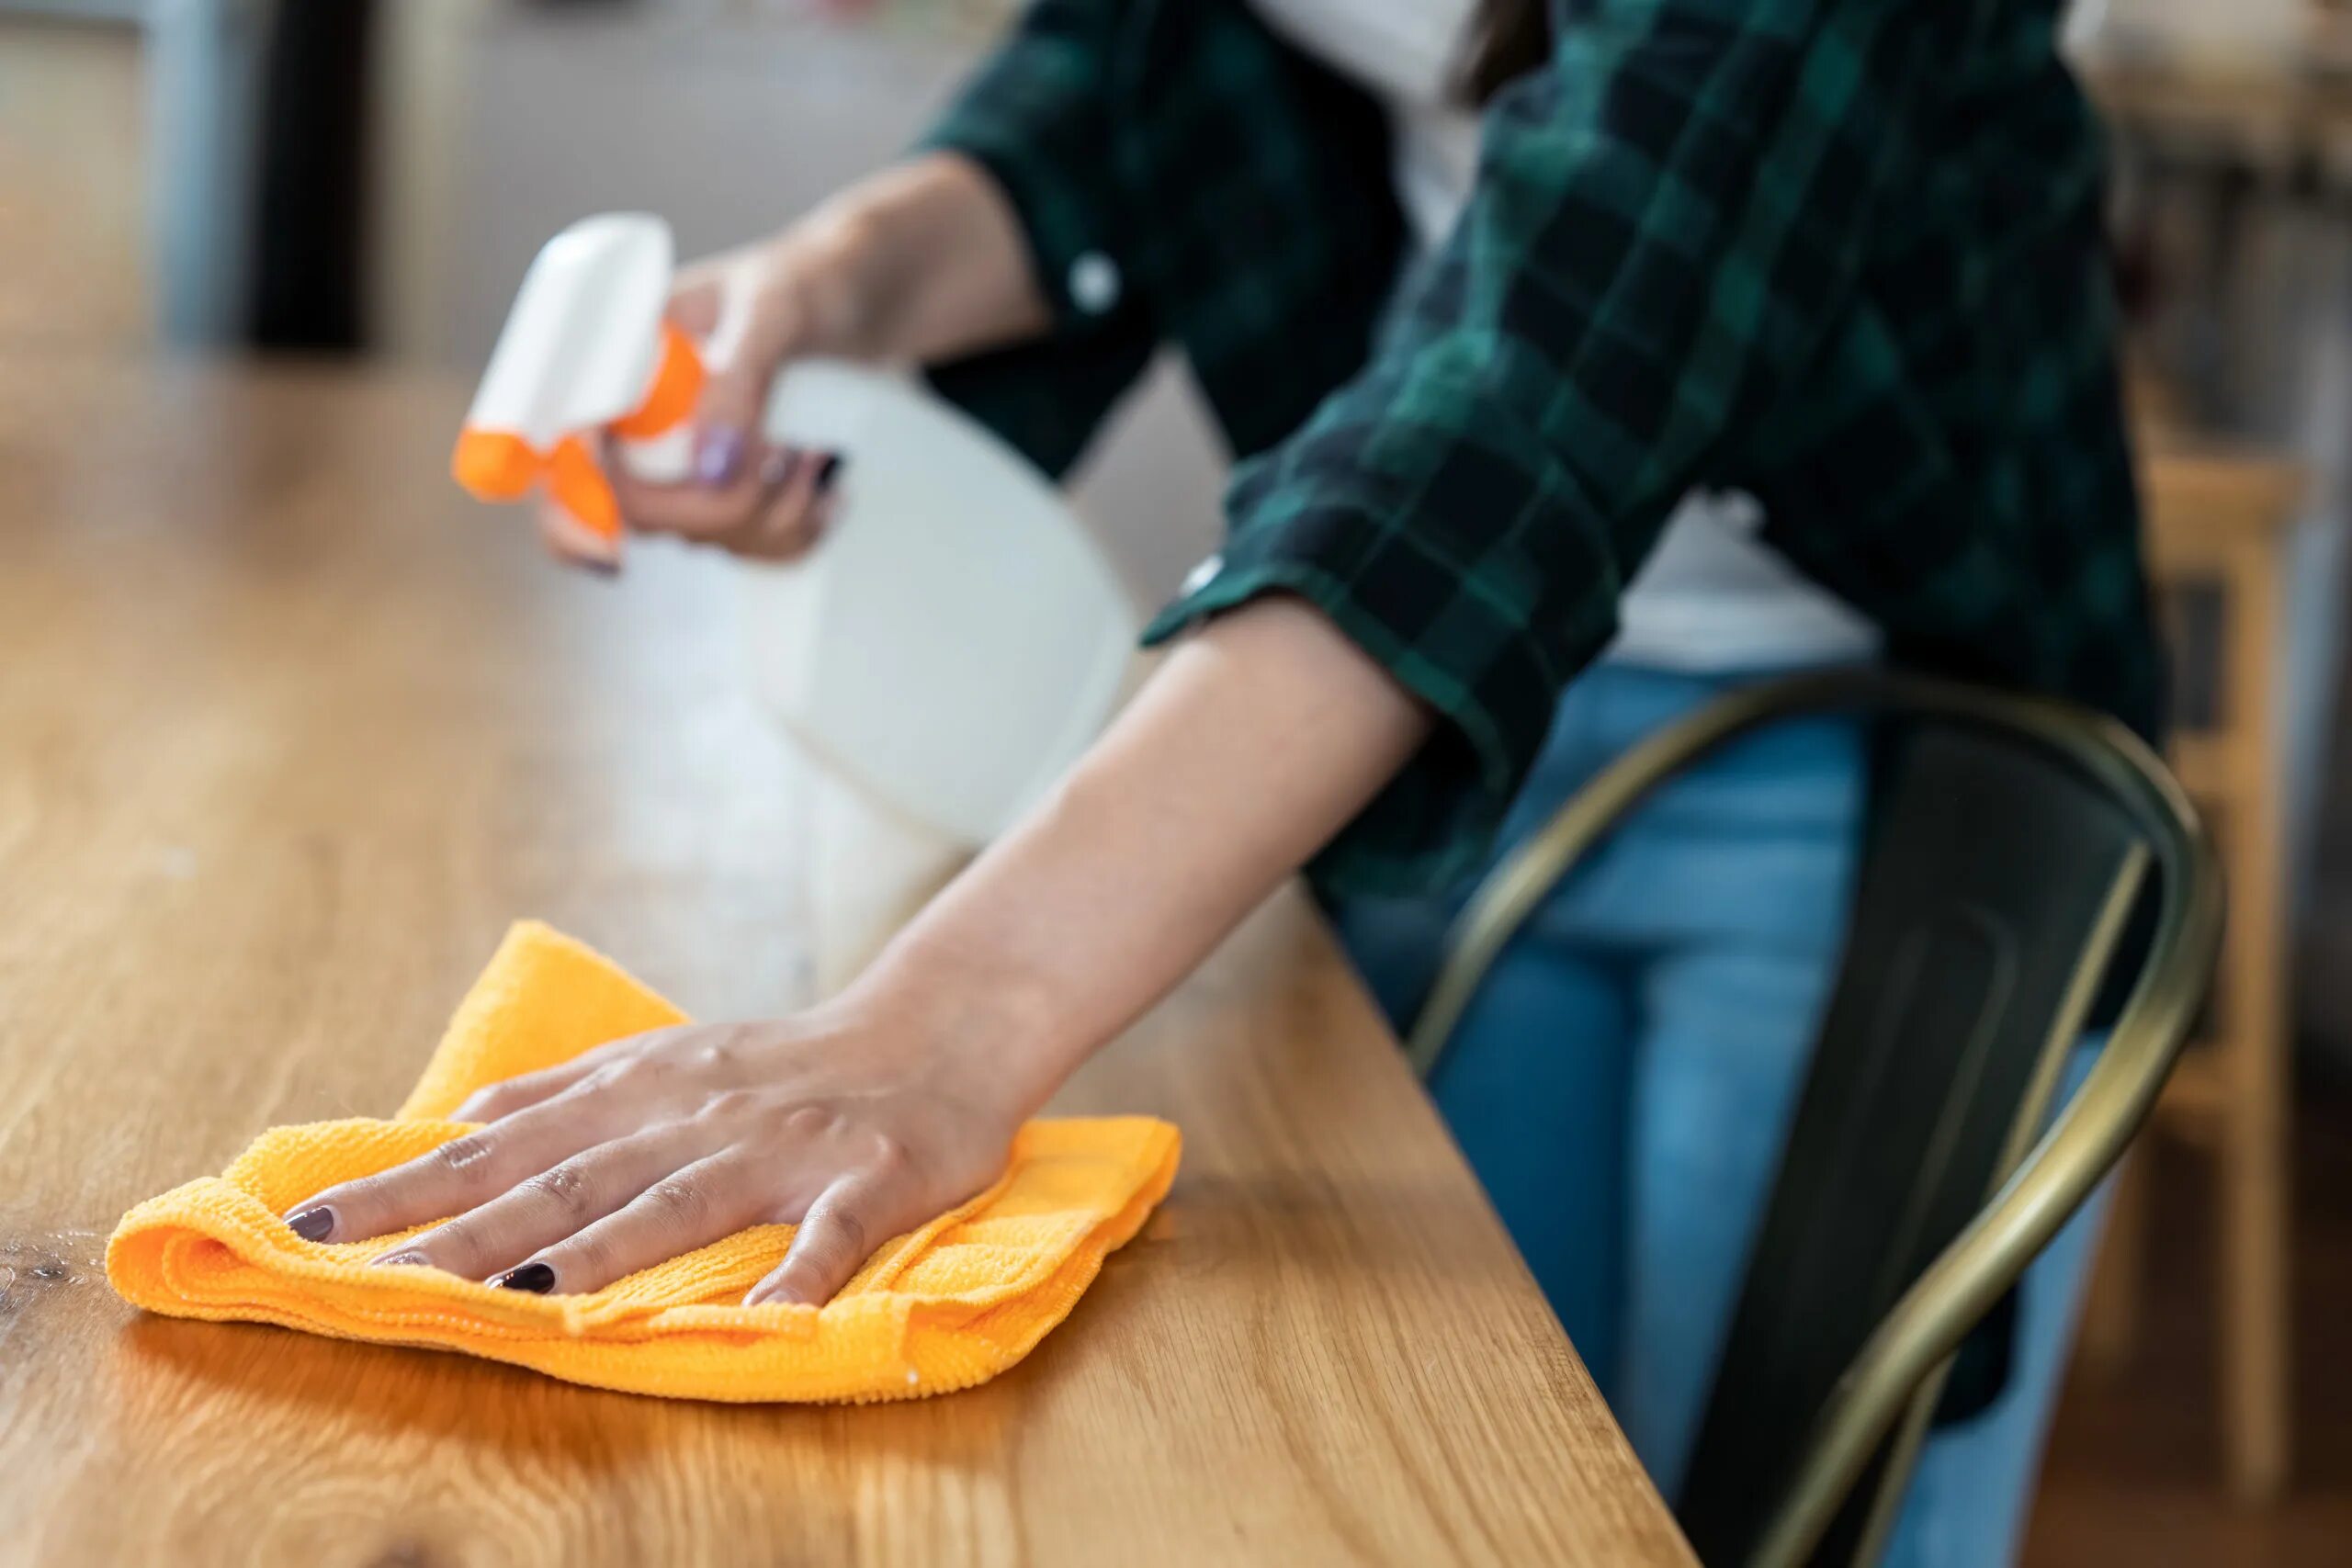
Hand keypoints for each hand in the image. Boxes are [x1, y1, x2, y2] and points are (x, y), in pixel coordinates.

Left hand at [280, 1004, 1026, 1304]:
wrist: (937, 1029)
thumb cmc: (788, 1062)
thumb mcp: (665, 1060)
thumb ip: (564, 1096)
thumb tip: (451, 1128)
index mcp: (644, 1088)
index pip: (507, 1143)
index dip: (414, 1184)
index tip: (314, 1227)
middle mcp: (700, 1113)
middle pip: (574, 1176)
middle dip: (470, 1225)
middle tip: (374, 1270)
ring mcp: (786, 1145)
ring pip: (682, 1198)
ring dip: (605, 1247)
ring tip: (525, 1295)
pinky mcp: (872, 1175)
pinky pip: (835, 1233)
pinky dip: (802, 1273)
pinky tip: (769, 1318)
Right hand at [538, 153, 1049, 572]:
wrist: (864, 297)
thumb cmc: (809, 280)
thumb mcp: (776, 311)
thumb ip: (740, 379)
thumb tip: (711, 471)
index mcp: (617, 363)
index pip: (562, 453)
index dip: (569, 514)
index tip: (606, 552)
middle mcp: (640, 421)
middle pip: (639, 515)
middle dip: (721, 502)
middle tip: (788, 450)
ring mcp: (687, 465)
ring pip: (708, 536)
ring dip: (778, 507)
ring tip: (818, 447)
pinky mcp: (737, 494)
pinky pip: (756, 549)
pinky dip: (801, 527)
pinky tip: (828, 484)